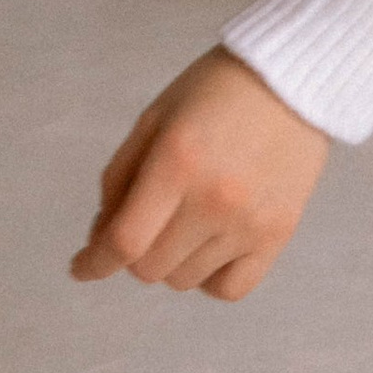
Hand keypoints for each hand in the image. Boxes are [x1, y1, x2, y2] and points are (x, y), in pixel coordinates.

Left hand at [71, 45, 328, 302]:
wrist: (291, 82)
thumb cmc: (213, 92)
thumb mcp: (153, 119)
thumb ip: (119, 178)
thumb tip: (100, 237)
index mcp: (176, 163)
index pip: (125, 240)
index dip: (95, 262)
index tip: (81, 268)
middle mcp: (214, 201)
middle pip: (150, 267)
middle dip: (132, 253)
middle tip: (142, 223)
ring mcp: (249, 224)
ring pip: (185, 280)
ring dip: (168, 261)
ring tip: (180, 224)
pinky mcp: (279, 236)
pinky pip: (229, 289)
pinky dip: (208, 279)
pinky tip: (206, 250)